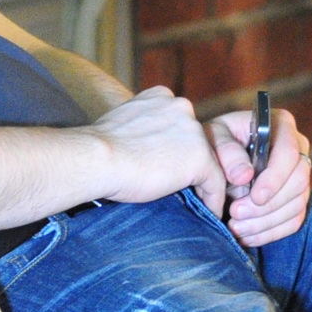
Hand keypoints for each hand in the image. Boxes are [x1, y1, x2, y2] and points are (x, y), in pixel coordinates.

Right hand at [89, 86, 226, 211]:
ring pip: (207, 161)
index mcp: (162, 97)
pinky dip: (214, 200)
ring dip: (202, 182)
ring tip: (198, 203)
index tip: (170, 167)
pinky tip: (209, 213)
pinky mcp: (199, 158)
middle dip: (189, 163)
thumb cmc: (98, 151)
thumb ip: (142, 130)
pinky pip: (215, 183)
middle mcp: (181, 106)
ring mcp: (194, 131)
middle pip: (195, 141)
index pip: (179, 124)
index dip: (177, 147)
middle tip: (183, 188)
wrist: (96, 159)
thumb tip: (144, 151)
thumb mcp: (123, 127)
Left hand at [208, 105, 311, 245]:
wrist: (216, 159)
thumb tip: (245, 176)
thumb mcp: (214, 138)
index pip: (289, 153)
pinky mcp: (295, 199)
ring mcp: (299, 176)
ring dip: (266, 222)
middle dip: (269, 205)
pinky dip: (270, 233)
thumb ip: (227, 152)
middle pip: (299, 182)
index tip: (255, 197)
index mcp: (282, 126)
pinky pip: (293, 221)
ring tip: (236, 227)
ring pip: (297, 205)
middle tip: (236, 214)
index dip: (275, 178)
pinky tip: (246, 235)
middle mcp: (297, 150)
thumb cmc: (216, 142)